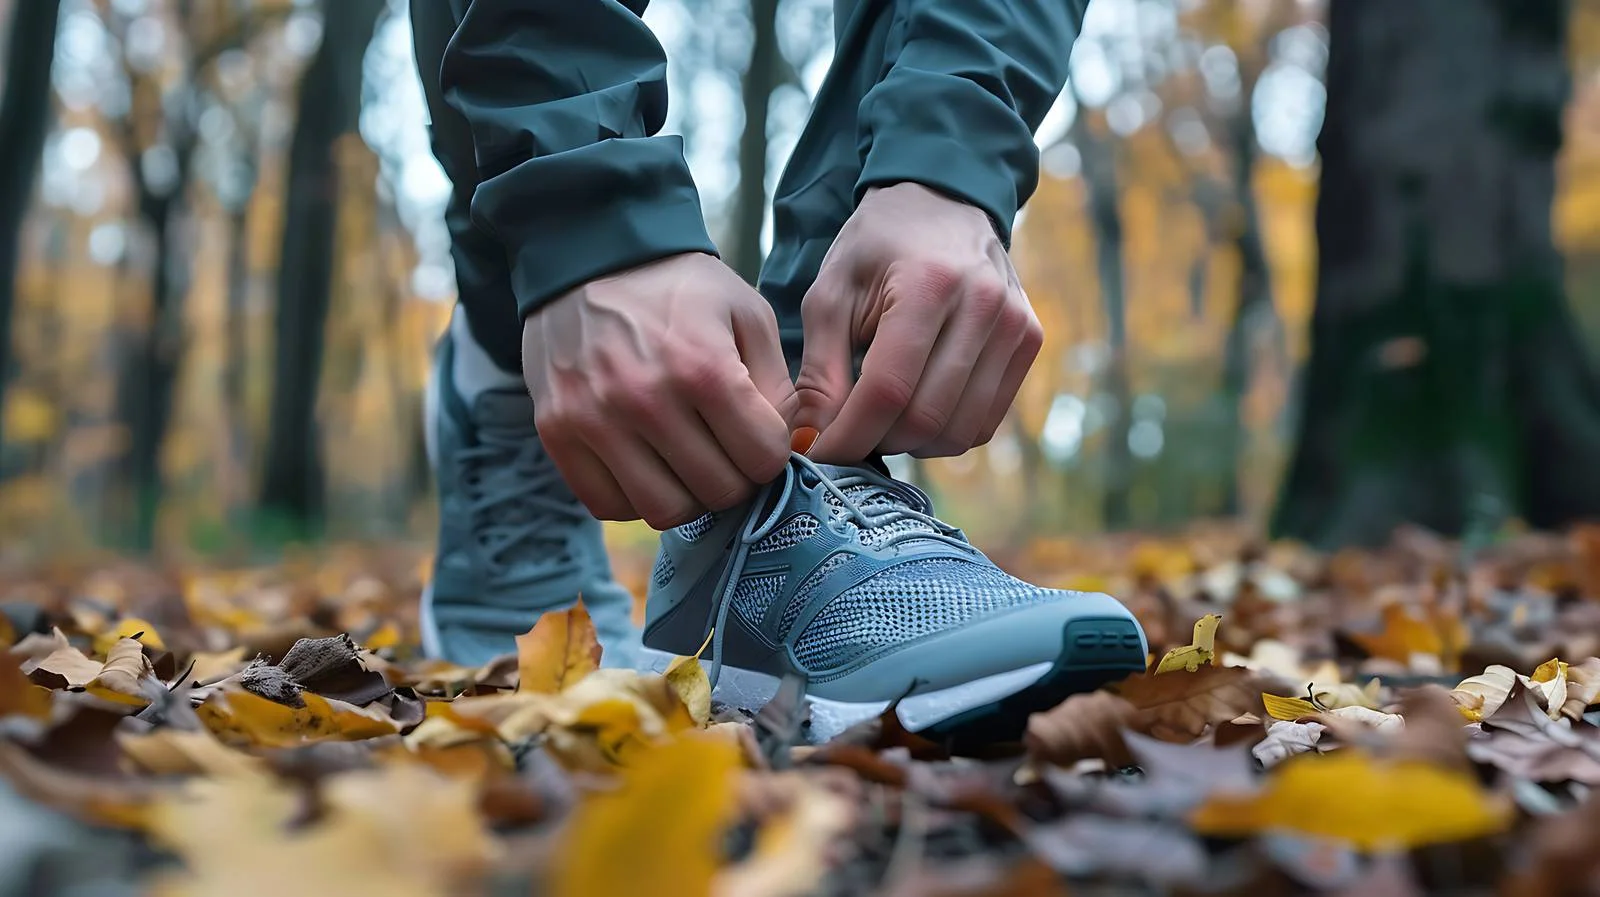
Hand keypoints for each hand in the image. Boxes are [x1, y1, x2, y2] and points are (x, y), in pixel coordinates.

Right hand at [522, 253, 795, 528]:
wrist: (591, 252)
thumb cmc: (679, 287)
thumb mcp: (748, 314)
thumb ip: (778, 386)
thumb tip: (790, 450)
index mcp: (703, 368)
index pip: (762, 460)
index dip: (771, 454)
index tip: (759, 436)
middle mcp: (646, 400)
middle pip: (717, 492)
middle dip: (735, 478)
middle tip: (727, 451)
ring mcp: (594, 420)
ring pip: (663, 511)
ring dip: (688, 496)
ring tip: (688, 463)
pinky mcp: (556, 431)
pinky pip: (607, 504)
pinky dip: (634, 498)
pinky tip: (646, 465)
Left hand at [794, 183, 1043, 462]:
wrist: (941, 201)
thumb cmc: (875, 247)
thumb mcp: (830, 295)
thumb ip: (820, 371)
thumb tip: (813, 442)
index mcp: (928, 284)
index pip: (888, 390)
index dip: (849, 435)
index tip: (817, 453)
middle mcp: (983, 305)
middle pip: (927, 417)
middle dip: (877, 442)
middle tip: (844, 434)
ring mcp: (1015, 326)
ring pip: (959, 430)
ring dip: (911, 443)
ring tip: (878, 419)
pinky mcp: (1029, 342)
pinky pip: (985, 422)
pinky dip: (945, 432)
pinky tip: (915, 408)